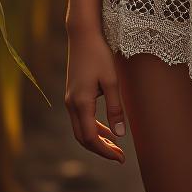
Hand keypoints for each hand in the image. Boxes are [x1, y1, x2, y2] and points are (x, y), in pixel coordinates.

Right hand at [64, 25, 127, 164]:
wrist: (82, 34)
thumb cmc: (99, 54)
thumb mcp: (112, 80)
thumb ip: (115, 108)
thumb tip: (120, 134)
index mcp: (81, 102)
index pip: (91, 137)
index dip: (105, 151)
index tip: (121, 158)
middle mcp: (71, 104)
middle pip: (83, 138)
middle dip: (101, 149)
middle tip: (120, 156)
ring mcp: (69, 99)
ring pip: (80, 129)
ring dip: (96, 139)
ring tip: (115, 146)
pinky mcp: (72, 93)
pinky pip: (80, 118)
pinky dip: (93, 127)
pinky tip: (106, 128)